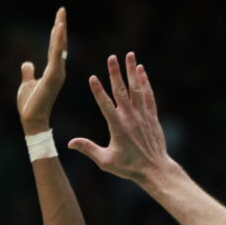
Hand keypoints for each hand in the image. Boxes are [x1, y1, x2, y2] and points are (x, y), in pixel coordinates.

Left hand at [17, 7, 66, 135]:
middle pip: (60, 44)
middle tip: (62, 10)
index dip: (57, 33)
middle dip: (61, 26)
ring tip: (61, 15)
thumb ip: (28, 72)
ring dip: (60, 30)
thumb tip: (27, 63)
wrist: (32, 120)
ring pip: (59, 47)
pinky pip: (56, 55)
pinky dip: (58, 41)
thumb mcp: (27, 84)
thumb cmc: (30, 105)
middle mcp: (58, 70)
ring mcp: (57, 73)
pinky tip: (58, 29)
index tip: (58, 19)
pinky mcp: (53, 77)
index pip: (55, 48)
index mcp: (52, 71)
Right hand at [67, 52, 171, 184]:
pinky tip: (141, 70)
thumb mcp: (105, 162)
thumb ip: (88, 149)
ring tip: (129, 54)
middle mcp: (131, 118)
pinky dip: (145, 82)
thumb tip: (70, 143)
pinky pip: (148, 95)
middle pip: (121, 91)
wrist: (155, 170)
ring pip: (137, 89)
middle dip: (115, 73)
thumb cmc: (128, 167)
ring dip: (132, 71)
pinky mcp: (152, 116)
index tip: (92, 77)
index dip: (98, 91)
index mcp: (117, 127)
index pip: (105, 105)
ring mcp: (143, 115)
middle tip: (111, 57)